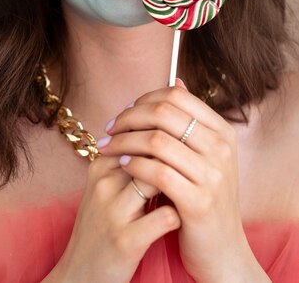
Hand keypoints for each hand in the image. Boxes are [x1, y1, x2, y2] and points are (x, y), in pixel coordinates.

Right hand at [55, 146, 180, 282]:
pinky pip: (166, 217)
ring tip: (188, 192)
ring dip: (178, 183)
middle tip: (191, 168)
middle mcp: (104, 184)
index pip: (139, 135)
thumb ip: (127, 162)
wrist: (79, 275)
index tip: (182, 146)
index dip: (165, 138)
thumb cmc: (100, 227)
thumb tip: (162, 135)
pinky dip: (178, 215)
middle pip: (149, 152)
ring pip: (156, 178)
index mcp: (100, 167)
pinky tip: (181, 219)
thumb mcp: (105, 189)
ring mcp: (114, 212)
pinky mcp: (126, 240)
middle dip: (175, 157)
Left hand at [97, 83, 265, 282]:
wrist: (222, 250)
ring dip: (124, 141)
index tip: (125, 112)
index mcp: (222, 131)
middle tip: (109, 129)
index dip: (144, 99)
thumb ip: (189, 120)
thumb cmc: (204, 197)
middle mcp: (221, 148)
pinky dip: (134, 165)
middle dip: (128, 118)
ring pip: (156, 140)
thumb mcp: (204, 155)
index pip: (177, 96)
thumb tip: (176, 80)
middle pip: (164, 113)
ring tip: (108, 147)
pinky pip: (156, 172)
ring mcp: (213, 175)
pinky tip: (123, 166)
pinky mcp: (199, 201)